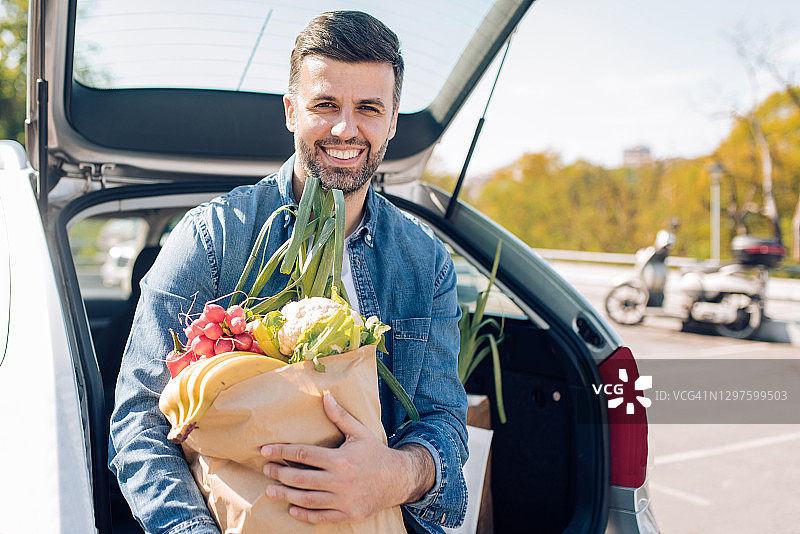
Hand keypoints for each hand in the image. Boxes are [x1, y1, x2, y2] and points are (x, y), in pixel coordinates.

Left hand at [261, 393, 433, 523]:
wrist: (399, 479)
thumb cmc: (376, 453)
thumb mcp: (359, 432)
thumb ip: (340, 416)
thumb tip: (325, 396)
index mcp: (340, 459)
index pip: (304, 454)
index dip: (282, 452)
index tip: (266, 451)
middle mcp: (340, 481)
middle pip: (301, 478)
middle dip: (280, 474)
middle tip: (266, 470)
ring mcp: (343, 500)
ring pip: (307, 499)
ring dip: (286, 495)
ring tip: (271, 490)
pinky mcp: (348, 514)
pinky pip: (321, 517)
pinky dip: (305, 514)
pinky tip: (292, 509)